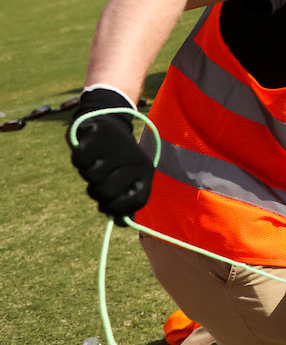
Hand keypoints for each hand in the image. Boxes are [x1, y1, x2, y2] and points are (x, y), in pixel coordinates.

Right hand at [68, 86, 153, 224]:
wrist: (110, 122)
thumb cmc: (117, 158)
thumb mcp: (127, 177)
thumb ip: (124, 201)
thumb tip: (121, 222)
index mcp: (146, 172)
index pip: (137, 202)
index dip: (118, 210)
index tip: (108, 205)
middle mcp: (136, 160)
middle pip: (106, 192)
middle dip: (96, 192)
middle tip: (98, 181)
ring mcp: (118, 148)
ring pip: (91, 177)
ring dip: (88, 173)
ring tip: (96, 162)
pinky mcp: (99, 136)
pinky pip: (80, 160)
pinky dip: (79, 159)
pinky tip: (88, 151)